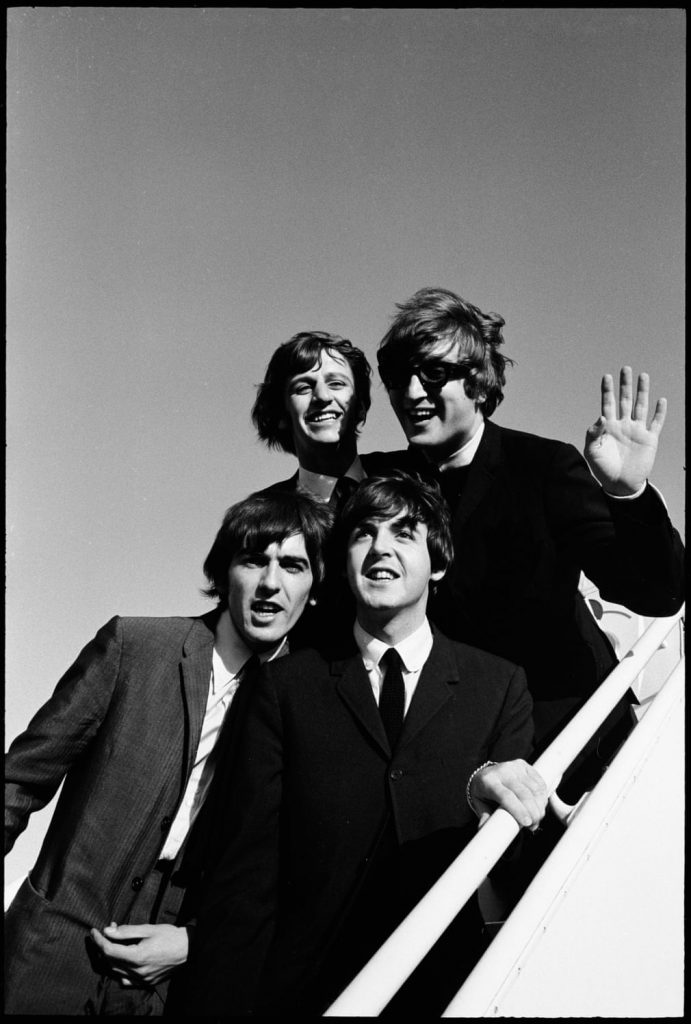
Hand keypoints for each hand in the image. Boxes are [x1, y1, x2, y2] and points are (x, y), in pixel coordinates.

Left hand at [89, 922, 188, 987]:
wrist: (189, 948)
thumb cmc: (170, 935)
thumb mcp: (148, 928)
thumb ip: (126, 931)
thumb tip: (107, 930)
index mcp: (138, 956)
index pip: (109, 950)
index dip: (99, 940)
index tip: (94, 931)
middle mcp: (138, 971)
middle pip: (110, 961)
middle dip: (104, 946)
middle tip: (107, 931)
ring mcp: (142, 979)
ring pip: (116, 971)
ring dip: (110, 957)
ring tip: (114, 942)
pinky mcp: (147, 982)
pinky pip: (126, 980)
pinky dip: (120, 971)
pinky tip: (122, 961)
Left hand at [469, 759, 547, 829]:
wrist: (486, 773)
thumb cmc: (483, 792)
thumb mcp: (479, 804)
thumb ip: (485, 816)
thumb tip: (486, 830)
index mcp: (488, 781)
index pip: (506, 796)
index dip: (518, 810)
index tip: (527, 823)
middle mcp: (502, 771)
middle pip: (523, 793)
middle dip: (533, 812)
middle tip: (533, 826)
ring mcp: (515, 766)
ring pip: (534, 789)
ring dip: (539, 806)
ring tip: (537, 818)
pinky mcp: (525, 765)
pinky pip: (539, 783)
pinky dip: (542, 797)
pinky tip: (540, 806)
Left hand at [584, 367, 666, 495]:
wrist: (619, 484)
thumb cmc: (603, 468)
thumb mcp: (591, 451)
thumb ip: (593, 433)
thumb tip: (602, 417)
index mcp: (608, 426)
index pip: (607, 403)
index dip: (607, 390)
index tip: (606, 376)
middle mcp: (623, 425)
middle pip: (625, 400)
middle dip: (625, 385)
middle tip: (626, 368)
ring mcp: (637, 431)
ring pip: (641, 406)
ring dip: (642, 391)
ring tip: (643, 376)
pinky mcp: (649, 439)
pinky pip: (656, 423)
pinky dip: (659, 412)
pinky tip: (660, 400)